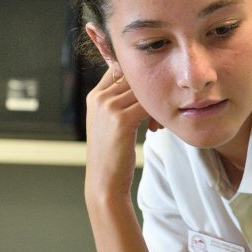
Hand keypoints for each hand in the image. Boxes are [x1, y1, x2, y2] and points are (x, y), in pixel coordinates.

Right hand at [84, 66, 157, 195]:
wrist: (105, 181)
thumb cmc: (112, 153)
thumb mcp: (107, 122)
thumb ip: (118, 101)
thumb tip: (140, 84)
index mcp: (94, 96)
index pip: (119, 70)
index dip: (138, 81)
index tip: (148, 97)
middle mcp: (99, 98)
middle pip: (134, 79)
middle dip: (149, 93)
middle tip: (157, 114)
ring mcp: (108, 108)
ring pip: (143, 91)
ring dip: (155, 105)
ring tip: (155, 124)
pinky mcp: (121, 120)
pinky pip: (148, 105)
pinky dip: (157, 114)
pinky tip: (155, 128)